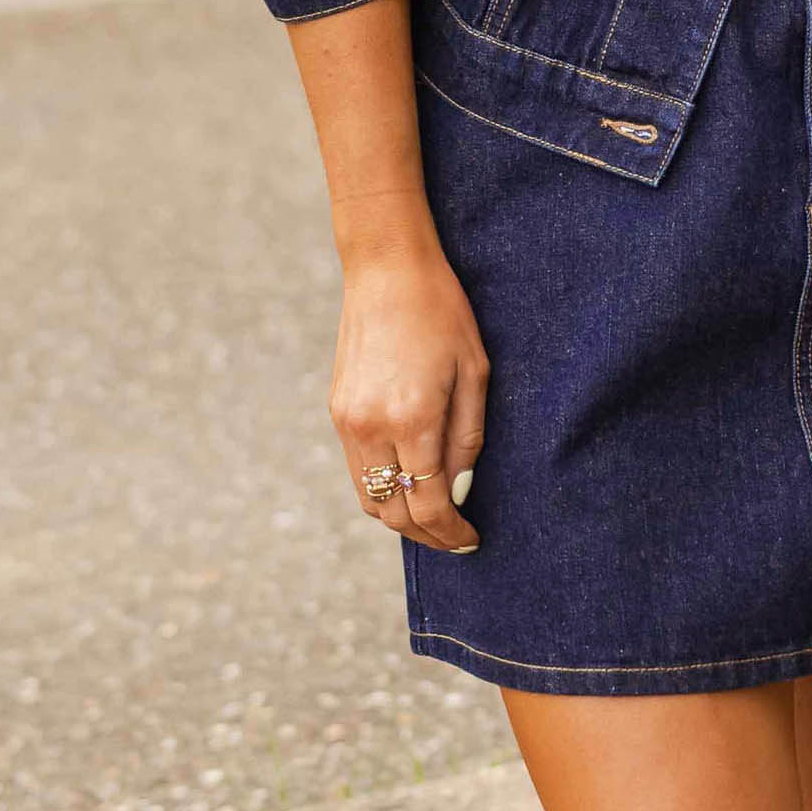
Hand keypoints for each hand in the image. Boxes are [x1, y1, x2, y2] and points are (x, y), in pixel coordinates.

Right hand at [330, 224, 487, 552]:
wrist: (386, 269)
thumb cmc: (442, 313)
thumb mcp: (474, 373)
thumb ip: (467, 439)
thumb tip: (458, 491)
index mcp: (411, 418)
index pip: (427, 504)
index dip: (450, 532)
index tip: (471, 540)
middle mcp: (370, 427)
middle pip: (392, 512)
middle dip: (426, 535)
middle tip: (455, 538)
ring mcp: (347, 420)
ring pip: (368, 497)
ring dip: (400, 516)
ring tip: (434, 516)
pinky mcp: (337, 410)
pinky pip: (357, 469)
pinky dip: (382, 488)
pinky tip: (410, 482)